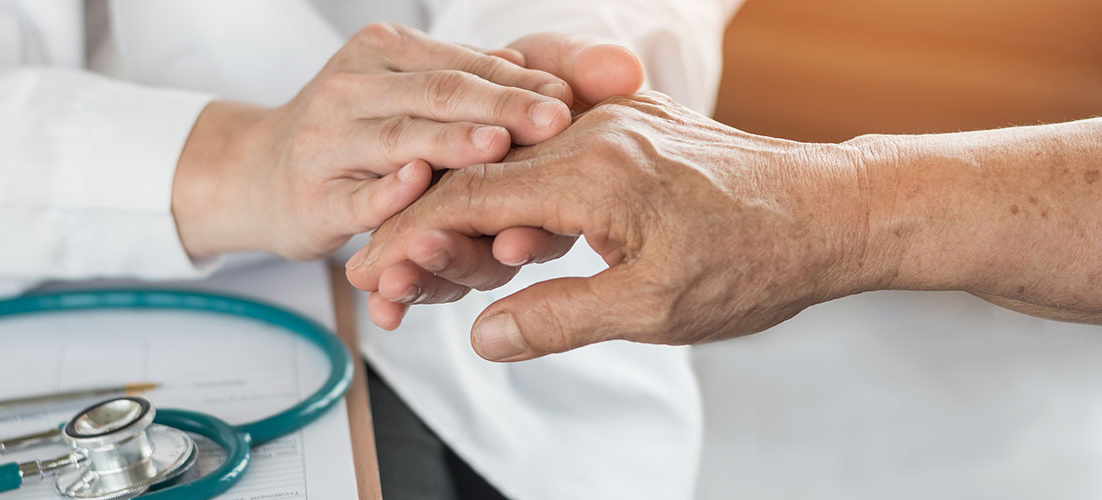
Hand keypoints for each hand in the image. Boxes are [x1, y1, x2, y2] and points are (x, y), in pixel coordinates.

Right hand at [171, 23, 575, 259]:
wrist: (258, 175)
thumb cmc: (351, 133)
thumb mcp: (403, 91)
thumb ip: (463, 78)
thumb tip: (527, 67)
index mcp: (381, 52)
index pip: (461, 65)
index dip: (517, 82)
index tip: (570, 96)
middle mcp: (352, 88)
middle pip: (437, 94)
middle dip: (501, 107)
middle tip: (556, 118)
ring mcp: (329, 142)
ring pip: (400, 139)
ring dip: (451, 143)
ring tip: (500, 144)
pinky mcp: (314, 198)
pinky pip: (357, 195)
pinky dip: (389, 191)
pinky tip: (419, 185)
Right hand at [348, 92, 874, 360]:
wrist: (831, 211)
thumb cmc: (755, 260)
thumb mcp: (653, 308)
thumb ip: (559, 318)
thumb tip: (484, 336)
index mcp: (592, 172)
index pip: (468, 199)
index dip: (411, 239)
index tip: (375, 273)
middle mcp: (593, 133)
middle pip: (477, 175)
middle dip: (425, 228)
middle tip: (392, 278)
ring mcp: (612, 125)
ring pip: (509, 166)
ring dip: (469, 216)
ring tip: (443, 268)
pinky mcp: (629, 132)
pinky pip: (548, 159)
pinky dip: (515, 199)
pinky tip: (506, 236)